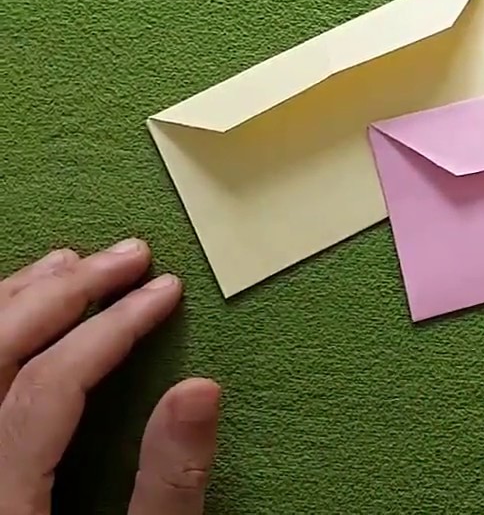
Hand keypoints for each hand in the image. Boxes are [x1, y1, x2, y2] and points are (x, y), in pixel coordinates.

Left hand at [0, 240, 219, 514]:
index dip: (113, 327)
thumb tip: (200, 389)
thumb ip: (168, 482)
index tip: (166, 291)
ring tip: (74, 262)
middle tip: (129, 256)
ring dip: (19, 298)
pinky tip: (21, 306)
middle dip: (66, 292)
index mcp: (4, 496)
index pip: (51, 385)